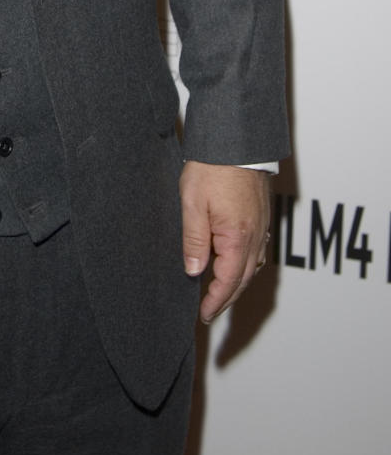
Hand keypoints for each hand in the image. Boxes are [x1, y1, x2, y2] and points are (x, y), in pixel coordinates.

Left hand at [179, 162, 270, 323]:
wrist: (234, 139)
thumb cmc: (212, 167)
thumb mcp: (192, 203)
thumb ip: (195, 240)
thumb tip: (194, 271)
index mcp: (238, 237)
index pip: (229, 281)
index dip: (216, 301)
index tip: (204, 315)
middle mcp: (255, 235)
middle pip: (244, 278)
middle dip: (227, 298)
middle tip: (210, 311)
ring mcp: (262, 226)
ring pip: (253, 266)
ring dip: (237, 283)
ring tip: (219, 293)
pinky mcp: (262, 215)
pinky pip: (258, 250)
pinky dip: (247, 265)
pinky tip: (236, 263)